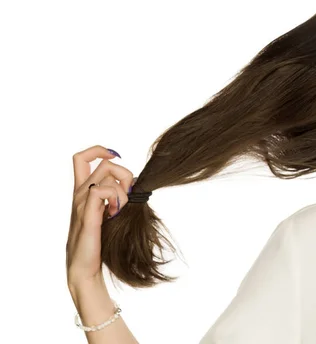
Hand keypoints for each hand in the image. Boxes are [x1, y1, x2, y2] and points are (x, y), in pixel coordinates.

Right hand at [66, 145, 134, 288]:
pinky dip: (115, 198)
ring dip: (122, 191)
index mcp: (82, 192)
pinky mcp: (87, 214)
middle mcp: (79, 194)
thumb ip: (116, 197)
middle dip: (124, 174)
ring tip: (119, 211)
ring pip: (106, 175)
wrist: (84, 268)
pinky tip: (115, 214)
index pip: (81, 158)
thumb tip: (134, 184)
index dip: (98, 151)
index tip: (114, 157)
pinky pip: (102, 190)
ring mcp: (81, 203)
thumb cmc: (99, 242)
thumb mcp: (108, 213)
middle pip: (104, 164)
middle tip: (127, 196)